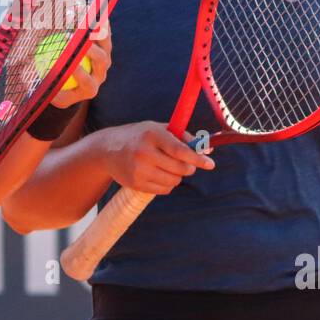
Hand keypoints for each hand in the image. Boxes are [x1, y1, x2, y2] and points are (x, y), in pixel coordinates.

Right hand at [49, 15, 111, 108]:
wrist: (70, 83)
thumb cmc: (53, 87)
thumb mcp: (47, 89)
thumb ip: (42, 82)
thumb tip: (27, 75)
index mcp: (89, 89)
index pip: (87, 82)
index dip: (80, 73)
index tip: (69, 63)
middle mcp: (101, 74)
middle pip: (101, 60)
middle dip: (89, 49)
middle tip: (73, 38)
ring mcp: (105, 59)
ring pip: (105, 44)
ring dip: (97, 31)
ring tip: (88, 19)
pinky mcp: (105, 46)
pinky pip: (104, 31)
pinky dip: (98, 21)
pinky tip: (92, 10)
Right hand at [97, 120, 215, 195]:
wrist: (108, 149)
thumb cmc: (140, 136)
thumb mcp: (159, 129)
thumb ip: (184, 137)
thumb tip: (208, 149)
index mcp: (151, 135)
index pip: (180, 150)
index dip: (197, 158)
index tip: (210, 164)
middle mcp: (144, 152)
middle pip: (180, 169)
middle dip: (189, 168)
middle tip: (187, 164)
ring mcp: (138, 170)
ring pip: (173, 181)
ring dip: (178, 176)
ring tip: (168, 167)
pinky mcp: (135, 184)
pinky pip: (164, 190)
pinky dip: (168, 184)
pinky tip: (159, 174)